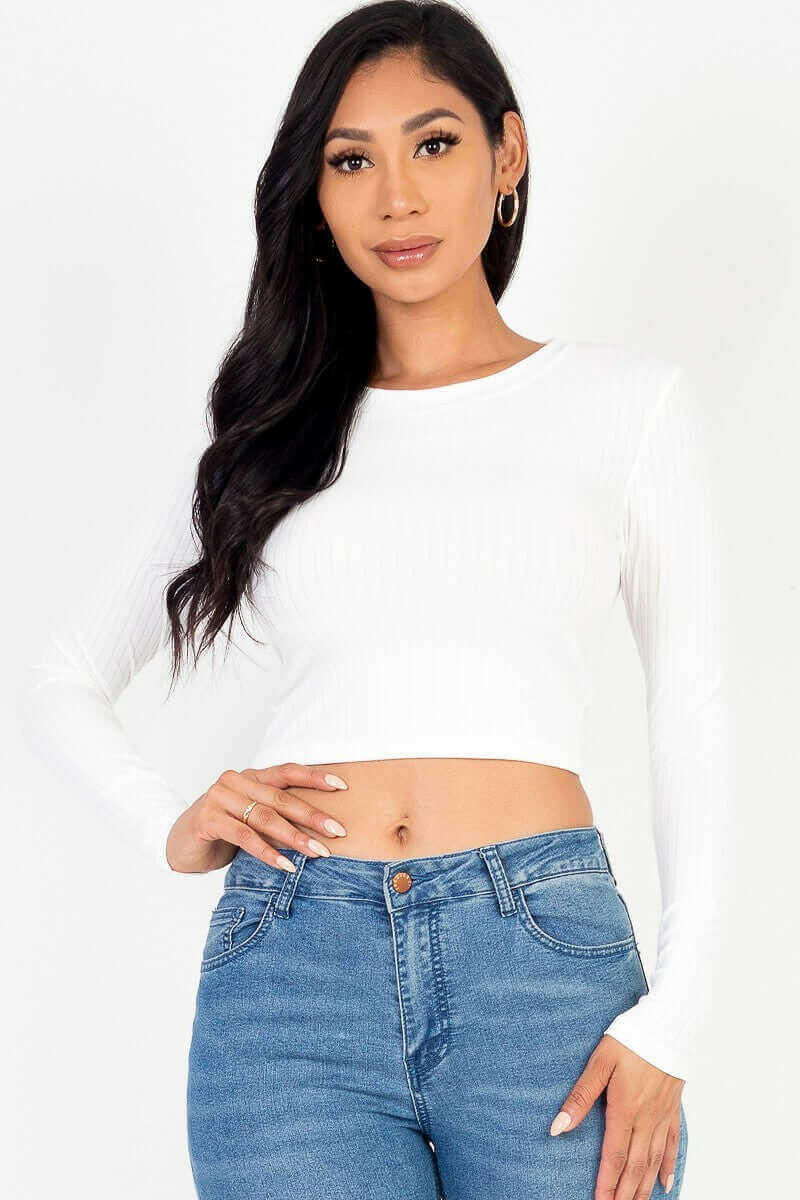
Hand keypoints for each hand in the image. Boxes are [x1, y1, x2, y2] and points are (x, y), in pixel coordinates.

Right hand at [165, 762, 348, 872]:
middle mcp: (235, 781)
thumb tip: (322, 826)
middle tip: (338, 831)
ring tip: (319, 852)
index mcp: (251, 776)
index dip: (314, 777)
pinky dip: (268, 852)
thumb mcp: (251, 816)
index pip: (287, 771)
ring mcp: (219, 798)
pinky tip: (286, 865)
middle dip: (313, 815)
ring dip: (295, 837)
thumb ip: (276, 813)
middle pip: (281, 797)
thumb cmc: (223, 830)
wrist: (180, 844)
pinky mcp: (207, 819)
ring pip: (264, 817)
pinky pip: (244, 836)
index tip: (342, 786)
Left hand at [549, 1034, 683, 1197]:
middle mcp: (646, 1118)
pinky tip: (665, 1182)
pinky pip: (672, 1143)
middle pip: (635, 1165)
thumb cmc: (630, 1038)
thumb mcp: (599, 1063)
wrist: (668, 1023)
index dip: (606, 1183)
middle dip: (625, 1193)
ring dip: (644, 1187)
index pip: (614, 1156)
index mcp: (624, 1108)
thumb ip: (580, 1097)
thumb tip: (558, 1126)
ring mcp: (662, 1114)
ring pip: (654, 1160)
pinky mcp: (674, 1107)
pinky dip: (669, 1165)